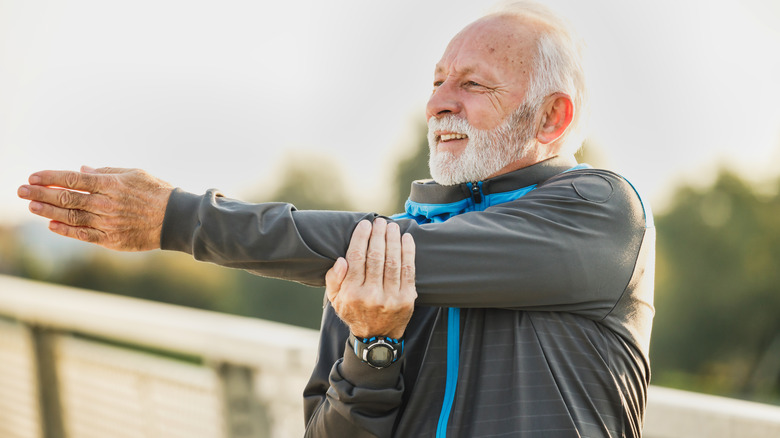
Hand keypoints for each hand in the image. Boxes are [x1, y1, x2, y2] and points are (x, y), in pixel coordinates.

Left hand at [17, 166, 173, 250]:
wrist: (176, 219)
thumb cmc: (157, 192)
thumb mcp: (134, 174)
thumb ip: (107, 172)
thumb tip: (82, 171)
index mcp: (111, 184)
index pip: (73, 180)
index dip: (50, 177)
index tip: (32, 176)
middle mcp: (106, 204)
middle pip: (66, 198)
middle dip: (40, 194)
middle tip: (20, 190)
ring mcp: (108, 223)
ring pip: (71, 216)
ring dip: (48, 211)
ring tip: (31, 206)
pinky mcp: (112, 240)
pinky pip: (83, 235)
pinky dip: (66, 230)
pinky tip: (52, 224)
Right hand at [325, 218, 416, 339]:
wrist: (376, 337)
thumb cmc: (354, 312)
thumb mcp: (335, 299)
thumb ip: (333, 279)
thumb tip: (341, 260)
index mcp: (352, 293)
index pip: (356, 258)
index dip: (361, 237)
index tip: (365, 224)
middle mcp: (372, 295)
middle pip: (376, 256)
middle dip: (378, 235)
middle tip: (380, 221)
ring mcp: (391, 297)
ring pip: (393, 261)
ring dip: (393, 240)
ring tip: (392, 226)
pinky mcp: (407, 298)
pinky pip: (409, 270)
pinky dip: (408, 252)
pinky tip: (406, 239)